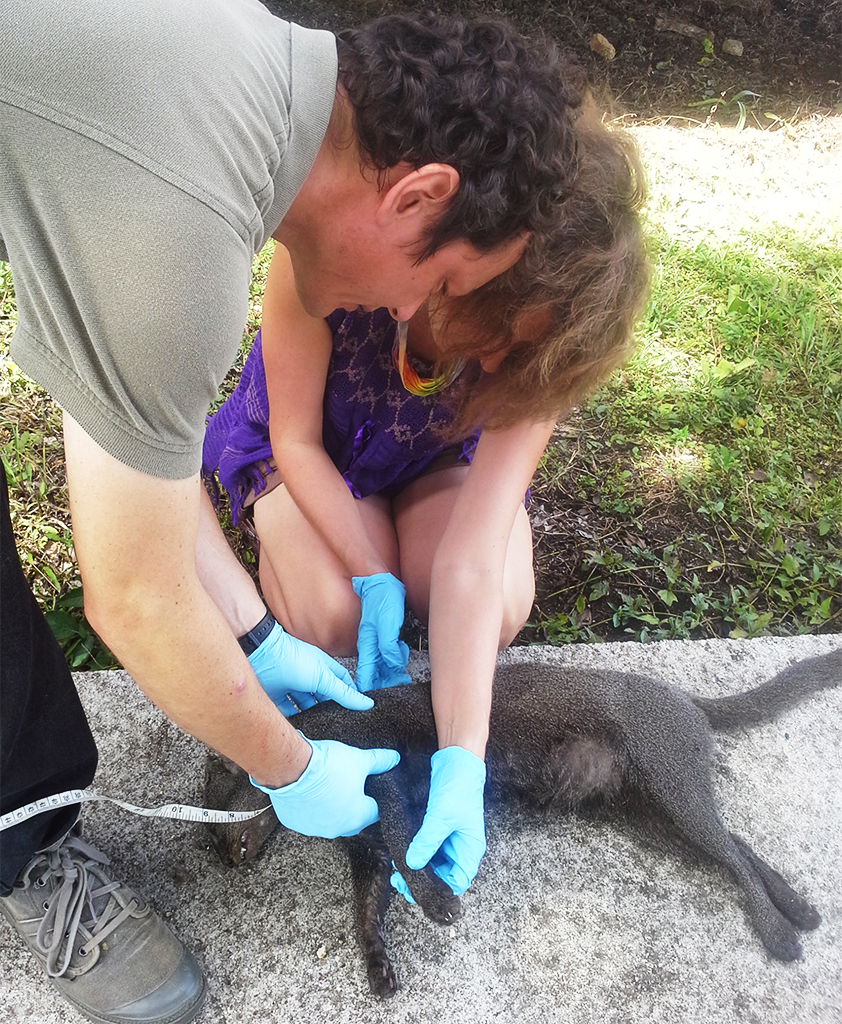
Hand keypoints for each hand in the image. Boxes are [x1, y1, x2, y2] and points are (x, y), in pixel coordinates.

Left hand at [248, 620, 373, 715]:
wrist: (260, 656)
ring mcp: (292, 685)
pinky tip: (296, 725)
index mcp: (323, 668)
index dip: (350, 694)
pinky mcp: (276, 695)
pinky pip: (286, 710)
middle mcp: (308, 676)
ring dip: (310, 714)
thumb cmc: (293, 658)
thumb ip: (343, 693)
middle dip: (329, 708)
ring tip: (317, 727)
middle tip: (337, 724)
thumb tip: (366, 704)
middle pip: (323, 696)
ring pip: (305, 704)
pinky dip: (291, 717)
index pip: (342, 682)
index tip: (358, 710)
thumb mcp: (323, 678)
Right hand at [250, 736, 399, 837]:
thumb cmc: (327, 766)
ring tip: (328, 785)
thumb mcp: (359, 759)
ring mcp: (314, 829)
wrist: (291, 768)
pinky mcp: (295, 823)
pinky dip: (310, 807)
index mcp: (357, 817)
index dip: (375, 797)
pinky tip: (309, 791)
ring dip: (331, 807)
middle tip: (349, 784)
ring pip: (329, 820)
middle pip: (353, 818)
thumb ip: (379, 761)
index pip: (375, 812)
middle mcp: (337, 829)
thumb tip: (394, 759)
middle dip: (354, 803)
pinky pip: (307, 818)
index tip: (370, 787)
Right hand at [351, 573, 410, 689]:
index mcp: (367, 646)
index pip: (365, 675)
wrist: (383, 583)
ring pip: (383, 664)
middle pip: (375, 673)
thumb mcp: (388, 625)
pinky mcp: (384, 636)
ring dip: (394, 669)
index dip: (370, 689)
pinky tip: (402, 654)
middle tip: (401, 682)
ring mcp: (376, 641)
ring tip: (403, 670)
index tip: (379, 698)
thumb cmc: (383, 600)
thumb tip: (392, 665)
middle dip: (387, 681)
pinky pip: (389, 653)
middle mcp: (370, 646)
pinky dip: (396, 658)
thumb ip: (388, 647)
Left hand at [401, 746, 486, 896]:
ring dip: (417, 867)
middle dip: (423, 881)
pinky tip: (401, 853)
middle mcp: (461, 847)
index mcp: (470, 849)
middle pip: (443, 875)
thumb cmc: (459, 787)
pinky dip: (416, 852)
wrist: (457, 760)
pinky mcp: (438, 827)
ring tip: (397, 870)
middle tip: (401, 883)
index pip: (457, 882)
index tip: (417, 892)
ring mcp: (449, 837)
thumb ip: (427, 841)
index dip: (439, 891)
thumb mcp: (442, 816)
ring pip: (433, 862)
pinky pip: (427, 846)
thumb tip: (412, 863)